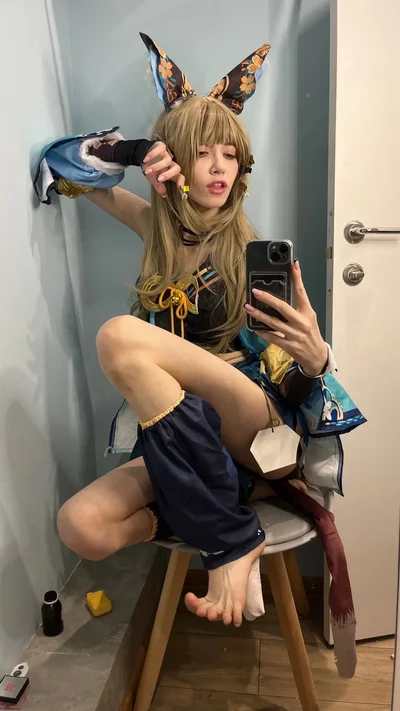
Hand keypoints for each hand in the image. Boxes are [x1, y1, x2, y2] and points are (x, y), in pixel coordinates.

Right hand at [142, 142, 184, 197]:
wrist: (144, 154)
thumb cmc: (151, 168)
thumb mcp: (153, 178)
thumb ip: (159, 186)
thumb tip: (164, 196)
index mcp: (172, 173)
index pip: (180, 177)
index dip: (181, 182)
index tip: (179, 188)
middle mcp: (172, 163)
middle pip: (176, 168)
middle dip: (168, 174)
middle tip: (159, 179)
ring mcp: (167, 154)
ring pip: (167, 160)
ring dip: (157, 167)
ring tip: (148, 171)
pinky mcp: (161, 146)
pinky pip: (159, 150)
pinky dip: (152, 155)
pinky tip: (146, 160)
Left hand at [244, 260, 327, 375]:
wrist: (316, 356)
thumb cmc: (311, 334)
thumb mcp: (309, 317)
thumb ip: (298, 306)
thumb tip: (282, 293)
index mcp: (308, 312)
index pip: (302, 292)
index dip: (297, 278)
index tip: (293, 265)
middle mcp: (301, 323)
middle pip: (283, 307)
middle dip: (268, 298)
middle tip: (256, 291)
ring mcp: (294, 335)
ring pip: (274, 323)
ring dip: (259, 315)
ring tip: (249, 308)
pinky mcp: (288, 346)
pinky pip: (271, 337)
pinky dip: (261, 331)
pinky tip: (253, 326)